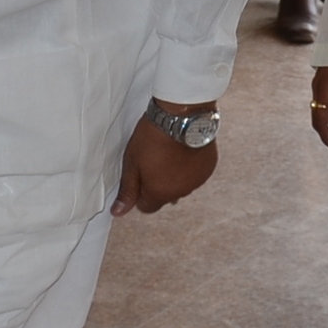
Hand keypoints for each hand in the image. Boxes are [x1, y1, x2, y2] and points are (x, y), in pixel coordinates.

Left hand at [113, 101, 218, 216]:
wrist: (182, 115)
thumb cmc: (152, 137)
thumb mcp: (132, 163)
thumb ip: (127, 190)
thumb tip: (118, 212)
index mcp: (159, 193)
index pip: (147, 207)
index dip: (140, 192)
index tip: (140, 174)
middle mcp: (181, 192)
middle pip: (165, 197)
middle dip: (159, 184)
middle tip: (154, 159)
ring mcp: (197, 180)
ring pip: (182, 185)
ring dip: (176, 176)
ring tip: (170, 153)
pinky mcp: (209, 167)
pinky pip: (196, 174)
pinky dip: (190, 166)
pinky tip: (185, 149)